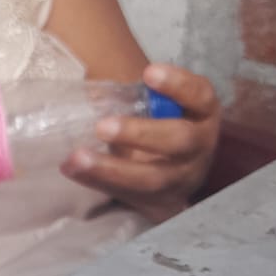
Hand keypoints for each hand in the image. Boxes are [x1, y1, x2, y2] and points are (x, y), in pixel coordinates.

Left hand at [62, 64, 220, 221]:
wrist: (176, 176)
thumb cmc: (162, 126)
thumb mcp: (161, 107)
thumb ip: (137, 97)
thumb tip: (91, 91)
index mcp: (202, 114)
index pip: (199, 95)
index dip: (178, 84)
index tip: (148, 72)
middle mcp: (199, 146)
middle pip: (178, 140)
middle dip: (140, 133)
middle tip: (102, 127)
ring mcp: (181, 178)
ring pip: (151, 178)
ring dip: (111, 168)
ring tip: (78, 158)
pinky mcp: (160, 203)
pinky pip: (129, 195)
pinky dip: (97, 181)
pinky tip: (73, 170)